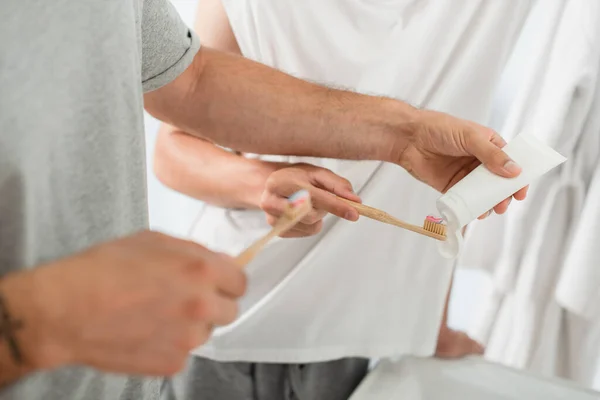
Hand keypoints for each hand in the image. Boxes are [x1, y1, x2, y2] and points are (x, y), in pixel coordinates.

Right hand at [1, 230, 245, 375]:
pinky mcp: (173, 363)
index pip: (240, 282)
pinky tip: (145, 331)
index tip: (217, 284)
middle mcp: (201, 305)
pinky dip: (170, 344)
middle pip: (230, 311)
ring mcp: (188, 338)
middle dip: (213, 304)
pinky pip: (184, 352)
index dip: (227, 281)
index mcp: (201, 270)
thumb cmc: (103, 269)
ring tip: (156, 314)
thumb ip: (193, 252)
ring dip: (191, 325)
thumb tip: (217, 262)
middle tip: (186, 300)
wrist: (66, 310)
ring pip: (206, 332)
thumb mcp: (152, 240)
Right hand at [260, 163, 360, 236]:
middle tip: (323, 197)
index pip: (312, 196)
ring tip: (311, 203)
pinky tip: (304, 212)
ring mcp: (273, 219)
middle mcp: (271, 202)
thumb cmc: (296, 178)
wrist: (273, 187)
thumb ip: (337, 184)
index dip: (335, 205)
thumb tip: (355, 200)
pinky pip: (307, 232)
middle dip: (324, 208)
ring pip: (311, 225)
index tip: (354, 213)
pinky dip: (313, 223)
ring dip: (319, 215)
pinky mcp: (279, 231)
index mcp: (279, 182)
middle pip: (311, 215)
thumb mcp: (316, 173)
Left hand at [398, 109, 527, 217]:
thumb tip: (515, 171)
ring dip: (490, 203)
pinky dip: (472, 208)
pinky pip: (466, 200)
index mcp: (488, 144)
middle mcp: (479, 160)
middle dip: (504, 194)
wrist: (408, 138)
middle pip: (498, 181)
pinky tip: (476, 213)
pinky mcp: (451, 186)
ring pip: (483, 193)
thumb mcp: (469, 137)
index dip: (518, 177)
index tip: (521, 191)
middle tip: (504, 204)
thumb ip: (491, 154)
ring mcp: (465, 174)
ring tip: (491, 210)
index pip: (510, 162)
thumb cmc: (439, 128)